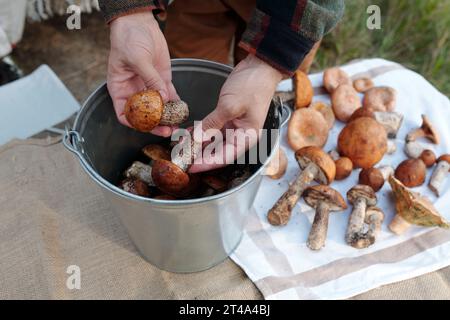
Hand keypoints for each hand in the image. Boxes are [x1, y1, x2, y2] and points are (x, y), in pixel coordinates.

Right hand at [107, 12, 177, 135]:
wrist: (139, 23)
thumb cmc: (128, 39)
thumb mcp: (137, 59)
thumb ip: (150, 79)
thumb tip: (162, 98)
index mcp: (120, 89)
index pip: (124, 113)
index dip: (134, 123)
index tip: (146, 128)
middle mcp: (134, 91)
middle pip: (144, 114)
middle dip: (155, 124)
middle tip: (167, 130)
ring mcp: (148, 86)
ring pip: (158, 107)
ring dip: (167, 117)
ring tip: (177, 125)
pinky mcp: (161, 80)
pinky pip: (169, 95)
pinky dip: (175, 103)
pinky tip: (181, 110)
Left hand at [189, 55, 282, 172]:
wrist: (260, 67)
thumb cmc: (253, 86)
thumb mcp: (230, 105)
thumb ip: (213, 123)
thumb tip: (198, 138)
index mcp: (246, 138)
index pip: (223, 158)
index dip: (205, 164)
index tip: (190, 167)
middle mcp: (241, 136)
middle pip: (217, 152)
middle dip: (199, 155)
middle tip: (181, 156)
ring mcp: (234, 127)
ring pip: (213, 142)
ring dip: (198, 143)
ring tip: (181, 144)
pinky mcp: (228, 118)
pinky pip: (213, 130)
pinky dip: (201, 131)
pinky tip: (188, 132)